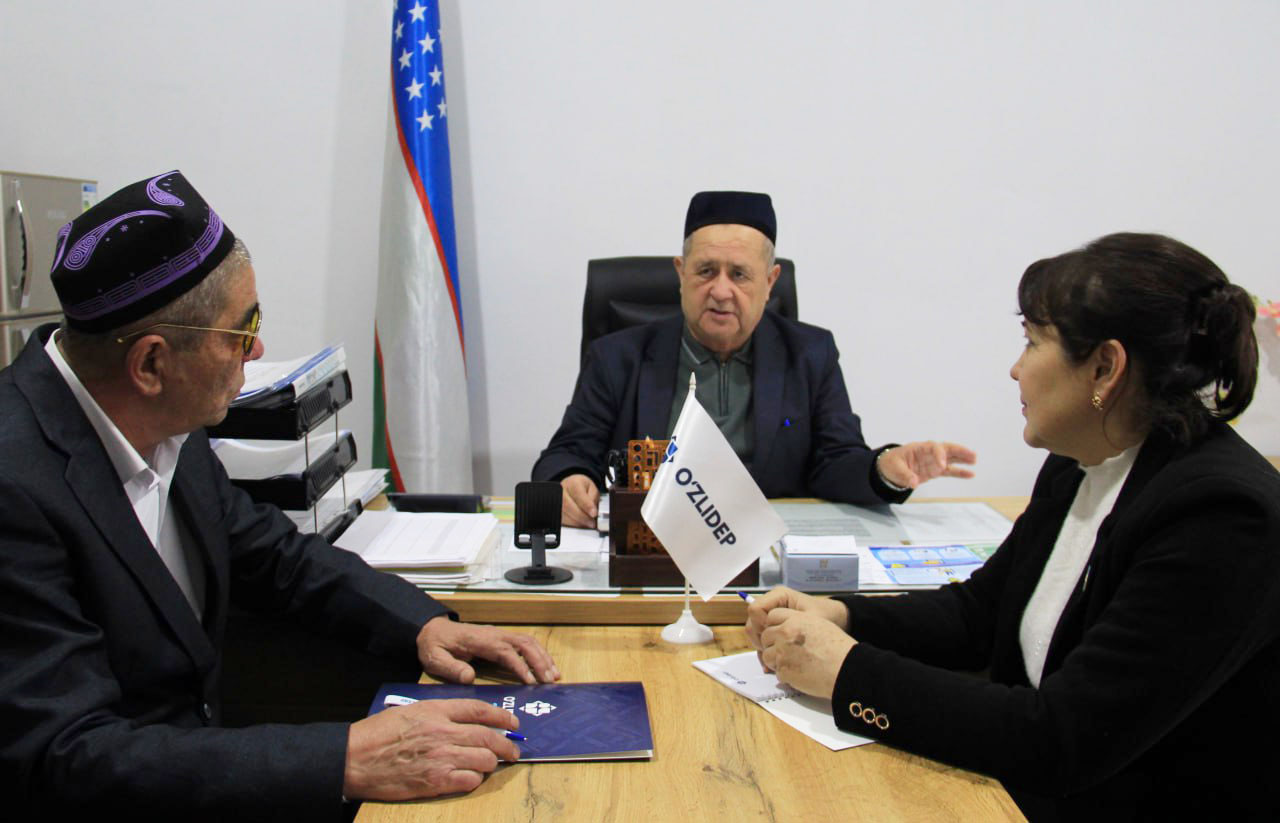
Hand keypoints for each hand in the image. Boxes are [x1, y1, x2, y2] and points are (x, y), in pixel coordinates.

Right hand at [343, 698, 520, 800]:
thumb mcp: (410, 711)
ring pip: (485, 759)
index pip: (479, 710)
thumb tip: (466, 721)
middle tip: (513, 751)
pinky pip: (470, 780)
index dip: (501, 717)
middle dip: (507, 745)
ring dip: (490, 764)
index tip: (512, 724)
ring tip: (488, 766)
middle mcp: (443, 732)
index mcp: (436, 710)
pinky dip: (474, 780)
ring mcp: (441, 757)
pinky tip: (469, 778)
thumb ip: (438, 713)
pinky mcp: (436, 781)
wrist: (355, 759)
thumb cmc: (378, 734)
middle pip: (488, 736)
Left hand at [417, 616, 559, 684]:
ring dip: (543, 657)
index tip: (531, 682)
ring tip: (554, 676)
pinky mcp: (501, 639)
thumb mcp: (435, 658)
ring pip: (528, 642)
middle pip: (524, 643)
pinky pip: (525, 644)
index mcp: (479, 640)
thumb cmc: (434, 646)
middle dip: (539, 661)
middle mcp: (494, 635)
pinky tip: (545, 668)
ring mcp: (499, 635)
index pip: (505, 651)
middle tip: (550, 681)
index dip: (520, 666)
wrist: (432, 631)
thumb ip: (451, 667)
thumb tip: (470, 677)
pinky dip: (538, 654)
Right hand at [560, 473, 599, 528]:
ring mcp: (555, 501)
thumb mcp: (592, 489)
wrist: (571, 487)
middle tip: (592, 522)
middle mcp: (561, 491)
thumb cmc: (582, 488)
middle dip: (582, 516)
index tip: (594, 513)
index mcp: (573, 483)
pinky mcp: (554, 511)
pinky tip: (580, 523)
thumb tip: (593, 512)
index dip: (586, 505)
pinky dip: (572, 524)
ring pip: (563, 514)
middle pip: (568, 505)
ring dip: (577, 522)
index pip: (578, 494)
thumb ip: (593, 498)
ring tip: (588, 523)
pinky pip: (562, 520)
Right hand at [745, 586, 848, 653]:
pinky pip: (761, 640)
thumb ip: (790, 625)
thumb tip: (768, 635)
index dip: (761, 624)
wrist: (838, 621)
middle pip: (752, 622)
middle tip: (774, 651)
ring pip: (754, 633)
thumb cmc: (826, 616)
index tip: (776, 635)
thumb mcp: (810, 619)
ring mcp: (771, 618)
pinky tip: (772, 665)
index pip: (755, 608)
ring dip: (761, 648)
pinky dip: (765, 652)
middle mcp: (771, 605)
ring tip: (774, 660)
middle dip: (759, 639)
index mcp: (778, 596)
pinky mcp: (773, 629)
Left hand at [759, 608, 855, 698]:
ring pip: (767, 655)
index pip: (772, 616)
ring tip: (793, 664)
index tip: (780, 633)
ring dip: (776, 660)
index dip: (775, 625)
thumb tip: (784, 628)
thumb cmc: (838, 648)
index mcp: (796, 618)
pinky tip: (799, 674)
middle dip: (772, 644)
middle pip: (766, 636)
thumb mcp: (820, 624)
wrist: (846, 669)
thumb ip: (799, 623)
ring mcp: (783, 652)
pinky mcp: (784, 670)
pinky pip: (777, 672)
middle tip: (785, 651)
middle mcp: (786, 633)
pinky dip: (785, 674)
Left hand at [878, 441, 976, 488]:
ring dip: (962, 459)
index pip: (933, 448)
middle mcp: (929, 453)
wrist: (888, 469)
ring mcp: (933, 462)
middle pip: (946, 449)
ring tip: (974, 460)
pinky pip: (949, 471)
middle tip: (971, 455)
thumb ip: (904, 476)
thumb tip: (913, 482)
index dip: (939, 456)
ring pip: (951, 458)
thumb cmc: (891, 464)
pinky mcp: (934, 471)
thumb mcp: (894, 469)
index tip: (942, 466)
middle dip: (958, 451)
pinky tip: (971, 474)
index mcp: (919, 448)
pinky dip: (959, 472)